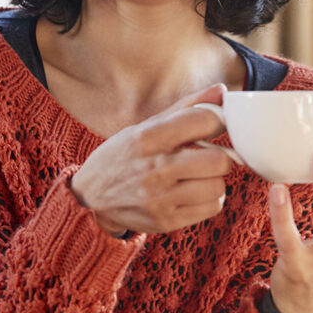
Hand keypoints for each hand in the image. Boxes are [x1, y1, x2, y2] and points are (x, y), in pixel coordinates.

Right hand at [70, 84, 233, 236]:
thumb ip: (186, 108)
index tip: (212, 126)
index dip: (217, 121)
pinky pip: (212, 207)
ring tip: (197, 176)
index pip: (204, 122)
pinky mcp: (166, 222)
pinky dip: (209, 198)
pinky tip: (193, 192)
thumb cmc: (123, 156)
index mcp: (147, 138)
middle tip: (207, 155)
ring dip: (213, 179)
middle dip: (219, 156)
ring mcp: (159, 199)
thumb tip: (222, 90)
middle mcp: (153, 169)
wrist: (90, 197)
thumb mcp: (146, 127)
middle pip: (218, 161)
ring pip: (218, 186)